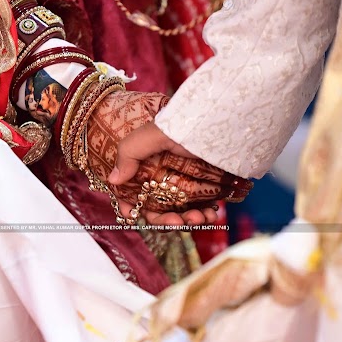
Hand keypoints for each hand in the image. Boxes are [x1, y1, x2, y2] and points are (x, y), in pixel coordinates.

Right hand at [85, 90, 249, 224]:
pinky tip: (212, 213)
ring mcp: (188, 181)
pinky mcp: (208, 185)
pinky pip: (202, 206)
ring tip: (200, 218)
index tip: (133, 214)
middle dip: (167, 219)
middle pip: (158, 207)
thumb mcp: (153, 133)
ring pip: (181, 211)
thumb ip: (130, 153)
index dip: (130, 205)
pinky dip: (205, 214)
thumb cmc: (187, 124)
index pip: (134, 190)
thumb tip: (113, 180)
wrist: (229, 120)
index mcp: (149, 164)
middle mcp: (166, 174)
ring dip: (188, 220)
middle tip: (179, 221)